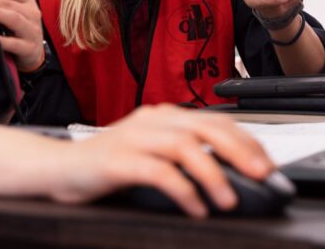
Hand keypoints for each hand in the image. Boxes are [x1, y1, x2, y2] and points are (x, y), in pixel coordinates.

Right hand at [48, 105, 275, 217]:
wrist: (57, 168)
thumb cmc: (106, 167)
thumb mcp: (150, 155)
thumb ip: (182, 157)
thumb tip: (230, 176)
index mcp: (162, 116)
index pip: (214, 121)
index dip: (246, 141)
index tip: (266, 163)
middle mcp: (150, 121)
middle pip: (205, 128)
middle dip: (240, 151)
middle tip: (261, 175)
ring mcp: (133, 139)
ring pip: (184, 147)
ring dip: (213, 174)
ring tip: (229, 200)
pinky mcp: (117, 161)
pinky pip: (158, 172)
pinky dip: (182, 190)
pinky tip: (195, 208)